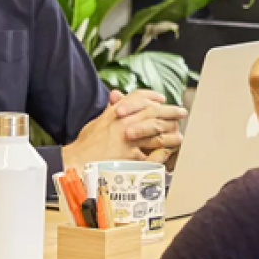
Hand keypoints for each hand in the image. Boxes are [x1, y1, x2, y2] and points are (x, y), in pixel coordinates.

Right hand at [62, 90, 185, 169]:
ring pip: (158, 134)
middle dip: (170, 112)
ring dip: (171, 135)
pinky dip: (162, 155)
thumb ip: (110, 111)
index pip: (138, 98)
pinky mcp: (132, 158)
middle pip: (154, 112)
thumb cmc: (85, 144)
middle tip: (181, 112)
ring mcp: (129, 140)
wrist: (77, 162)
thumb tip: (116, 98)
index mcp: (116, 113)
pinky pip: (153, 156)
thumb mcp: (97, 122)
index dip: (152, 96)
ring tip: (179, 137)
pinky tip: (168, 155)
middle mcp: (124, 123)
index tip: (162, 98)